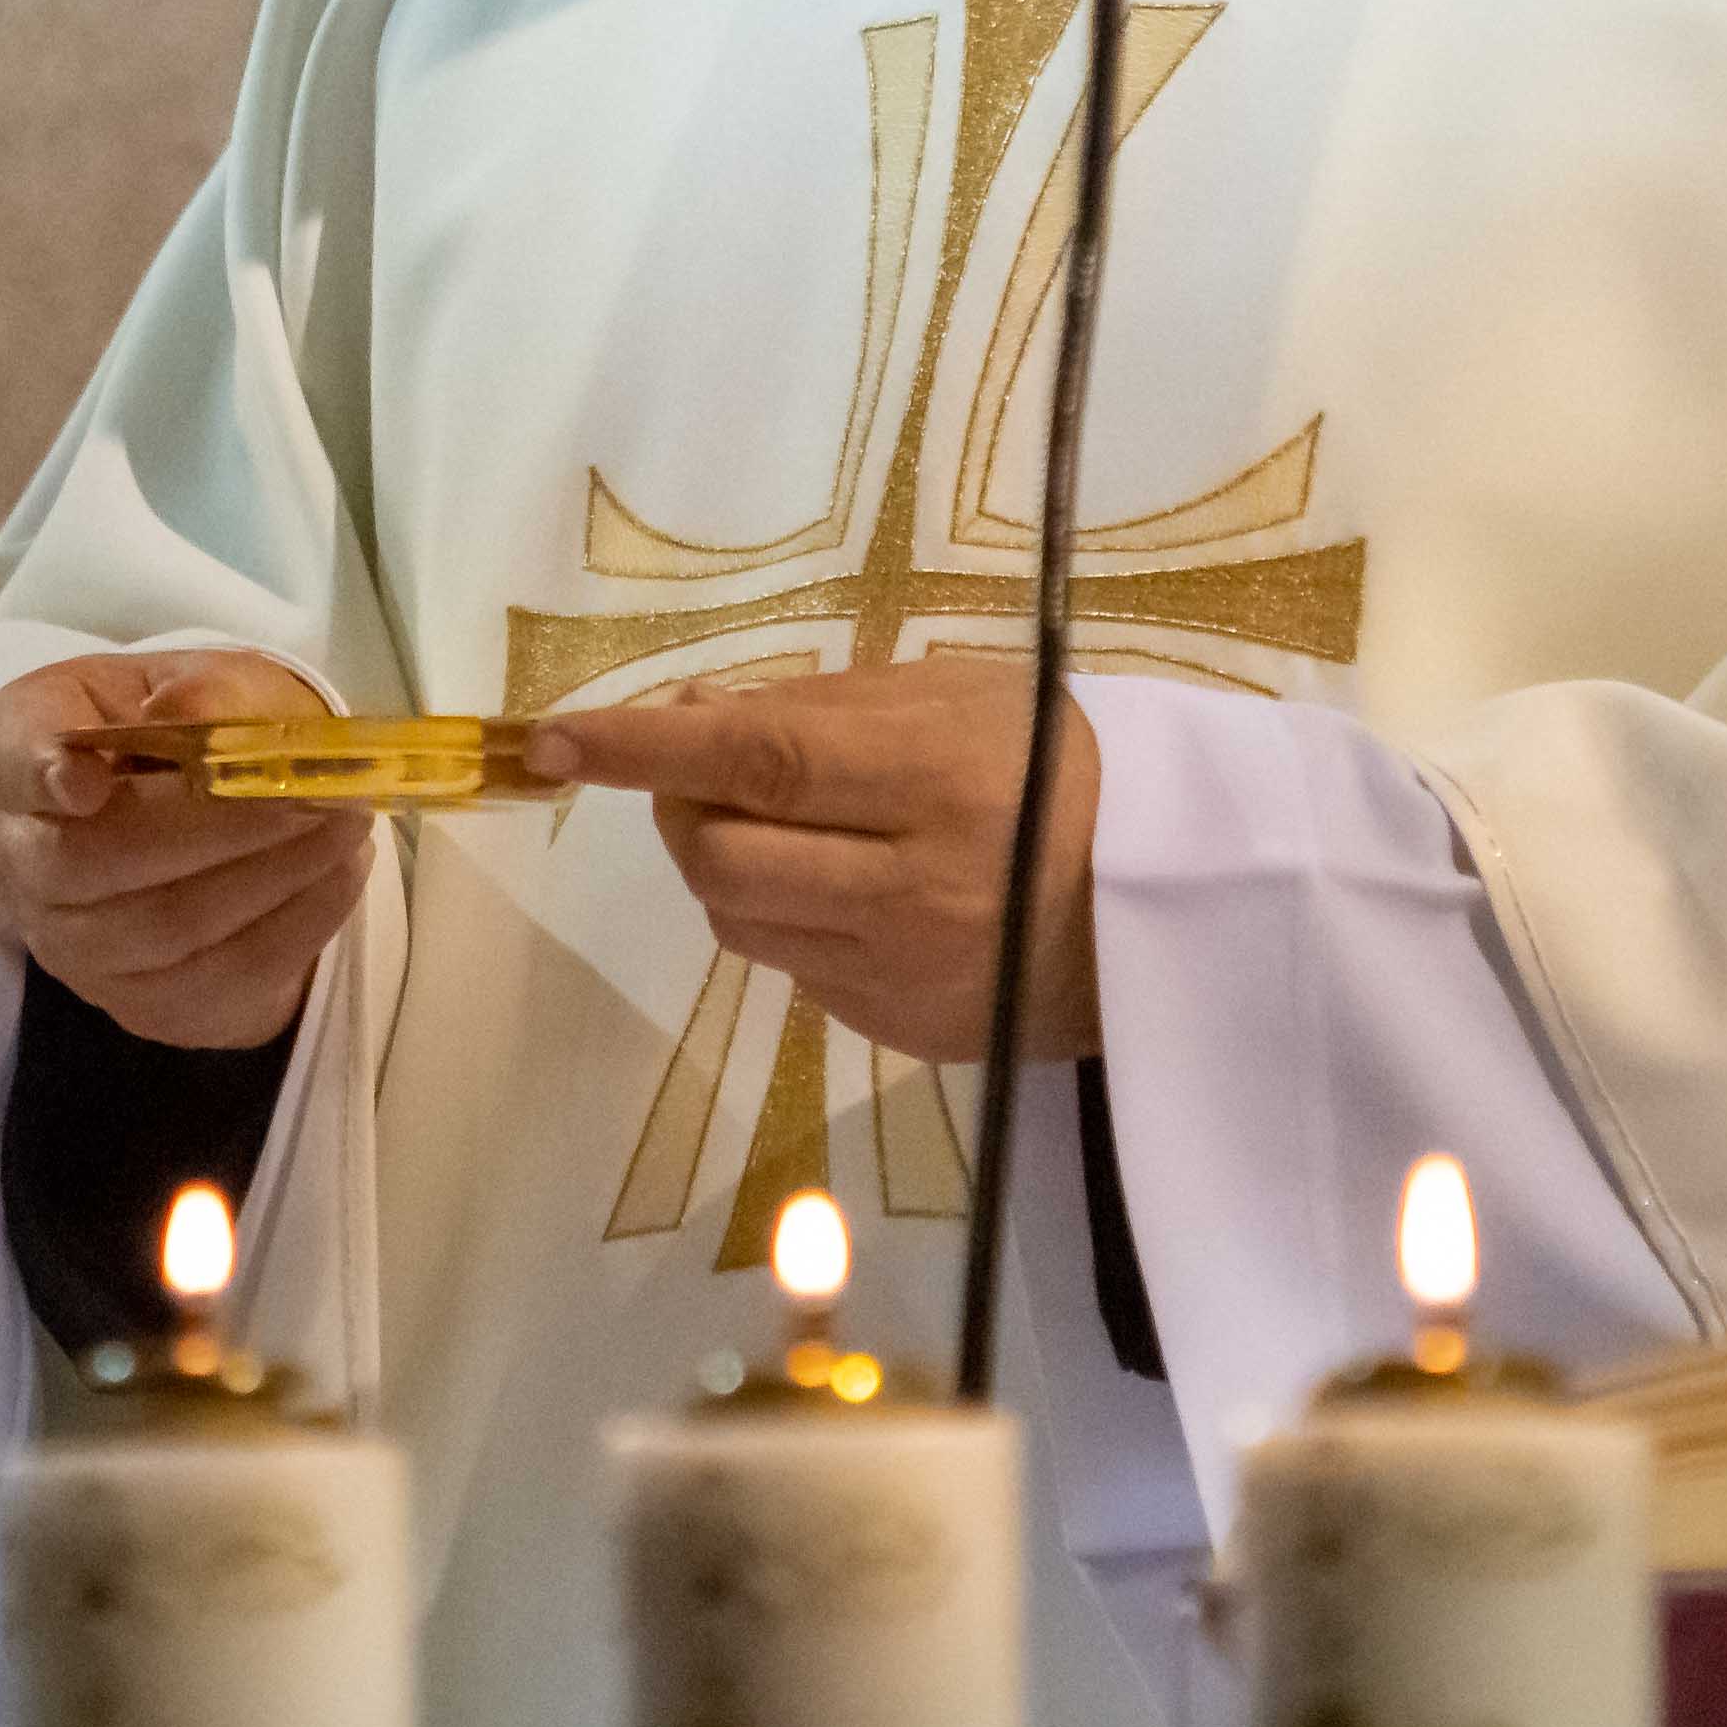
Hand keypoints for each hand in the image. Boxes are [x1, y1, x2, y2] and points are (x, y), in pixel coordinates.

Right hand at [0, 649, 365, 1050]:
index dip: (40, 770)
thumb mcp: (204, 682)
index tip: (89, 780)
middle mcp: (17, 856)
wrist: (218, 817)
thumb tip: (195, 718)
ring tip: (347, 826)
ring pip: (162, 927)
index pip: (8, 758)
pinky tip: (339, 874)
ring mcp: (70, 944)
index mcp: (16, 748)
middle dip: (212, 829)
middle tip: (310, 797)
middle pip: (86, 862)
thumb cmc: (195, 729)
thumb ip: (202, 692)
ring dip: (272, 875)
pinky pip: (219, 976)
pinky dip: (295, 923)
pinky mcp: (137, 1002)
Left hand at [526, 658, 1096, 1066]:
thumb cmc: (1060, 763)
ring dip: (723, 866)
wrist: (1170, 895)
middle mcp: (914, 887)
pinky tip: (845, 888)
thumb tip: (692, 711)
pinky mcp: (902, 1030)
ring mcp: (905, 972)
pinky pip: (794, 970)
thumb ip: (824, 705)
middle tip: (699, 773)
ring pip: (738, 924)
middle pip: (721, 859)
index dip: (645, 751)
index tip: (556, 741)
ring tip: (775, 826)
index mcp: (935, 779)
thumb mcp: (958, 696)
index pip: (756, 762)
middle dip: (678, 809)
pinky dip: (787, 919)